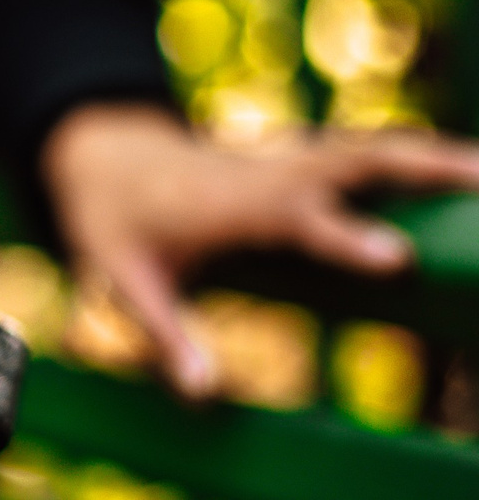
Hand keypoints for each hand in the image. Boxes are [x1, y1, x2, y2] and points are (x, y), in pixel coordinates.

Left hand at [41, 102, 478, 398]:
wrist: (101, 154)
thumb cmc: (112, 222)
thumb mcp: (121, 281)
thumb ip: (165, 335)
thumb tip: (204, 395)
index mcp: (230, 204)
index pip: (296, 218)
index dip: (345, 238)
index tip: (399, 259)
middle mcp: (268, 173)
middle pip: (352, 161)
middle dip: (421, 169)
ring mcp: (288, 159)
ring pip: (368, 149)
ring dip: (431, 156)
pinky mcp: (300, 159)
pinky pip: (365, 154)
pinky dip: (415, 157)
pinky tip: (461, 170)